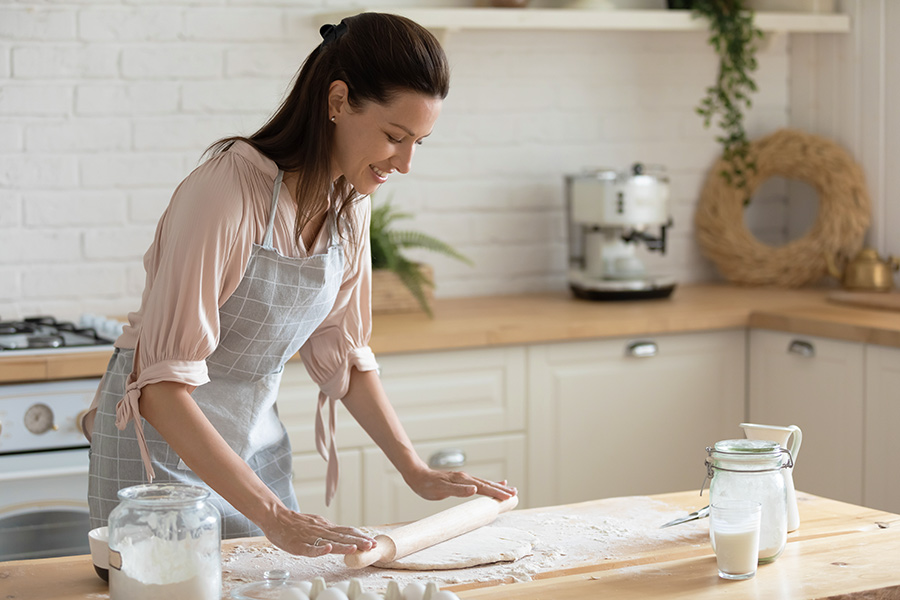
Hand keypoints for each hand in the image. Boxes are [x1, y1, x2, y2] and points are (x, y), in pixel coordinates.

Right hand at [261, 507, 376, 557]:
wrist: (275, 516)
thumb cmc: (295, 523)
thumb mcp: (316, 523)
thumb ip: (329, 530)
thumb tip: (345, 536)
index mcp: (325, 526)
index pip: (346, 531)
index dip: (359, 536)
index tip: (372, 541)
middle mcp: (320, 530)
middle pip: (342, 536)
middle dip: (358, 541)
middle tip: (372, 545)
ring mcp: (309, 537)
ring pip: (329, 541)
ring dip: (343, 545)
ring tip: (356, 548)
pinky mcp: (297, 544)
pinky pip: (309, 548)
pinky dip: (319, 549)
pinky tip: (328, 550)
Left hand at [404, 467, 516, 501]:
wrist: (417, 475)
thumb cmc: (427, 485)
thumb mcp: (441, 489)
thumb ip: (458, 490)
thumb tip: (475, 489)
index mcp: (463, 480)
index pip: (484, 488)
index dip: (496, 492)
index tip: (509, 496)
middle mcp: (466, 478)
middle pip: (487, 484)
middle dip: (501, 489)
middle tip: (515, 494)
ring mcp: (464, 479)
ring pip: (485, 483)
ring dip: (497, 487)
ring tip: (510, 489)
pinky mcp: (461, 481)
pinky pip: (479, 483)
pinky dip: (489, 484)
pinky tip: (494, 484)